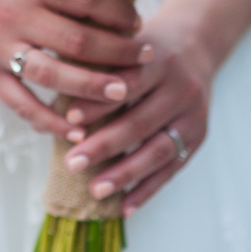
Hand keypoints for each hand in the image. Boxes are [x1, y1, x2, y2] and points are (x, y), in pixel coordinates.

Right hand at [0, 0, 152, 134]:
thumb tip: (110, 1)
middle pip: (77, 40)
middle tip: (146, 59)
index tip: (139, 23)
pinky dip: (48, 119)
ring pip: (52, 74)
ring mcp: (0, 48)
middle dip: (118, 52)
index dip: (119, 13)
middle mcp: (18, 17)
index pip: (87, 0)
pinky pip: (20, 103)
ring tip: (122, 93)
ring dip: (91, 86)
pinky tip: (75, 131)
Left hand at [58, 16, 214, 215]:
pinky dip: (148, 189)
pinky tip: (125, 207)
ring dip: (126, 173)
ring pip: (159, 149)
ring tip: (96, 191)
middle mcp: (182, 87)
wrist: (195, 44)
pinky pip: (173, 168)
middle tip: (73, 163)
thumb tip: (51, 106)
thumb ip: (96, 67)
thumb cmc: (143, 50)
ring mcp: (194, 114)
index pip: (128, 83)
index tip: (69, 119)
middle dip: (105, 145)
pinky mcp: (199, 135)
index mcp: (159, 60)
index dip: (99, 103)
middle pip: (142, 121)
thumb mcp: (124, 44)